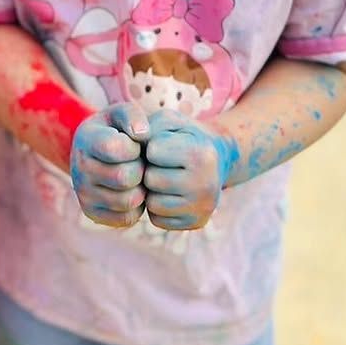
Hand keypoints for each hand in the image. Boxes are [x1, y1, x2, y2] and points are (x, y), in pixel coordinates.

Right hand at [69, 103, 149, 228]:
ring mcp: (83, 194)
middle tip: (139, 163)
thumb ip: (133, 115)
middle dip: (140, 169)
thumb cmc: (114, 130)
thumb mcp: (121, 113)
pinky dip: (136, 207)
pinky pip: (126, 218)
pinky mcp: (92, 213)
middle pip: (125, 178)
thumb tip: (142, 135)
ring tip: (136, 176)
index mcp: (85, 140)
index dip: (134, 147)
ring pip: (128, 201)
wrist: (95, 152)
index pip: (116, 149)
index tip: (134, 144)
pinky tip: (131, 190)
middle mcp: (78, 169)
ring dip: (140, 189)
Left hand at [142, 111, 238, 230]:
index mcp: (201, 154)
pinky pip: (158, 219)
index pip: (153, 152)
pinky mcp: (196, 223)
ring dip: (152, 190)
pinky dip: (158, 206)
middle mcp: (206, 184)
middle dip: (151, 169)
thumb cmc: (183, 136)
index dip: (152, 146)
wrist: (215, 159)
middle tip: (164, 164)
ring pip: (152, 203)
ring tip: (167, 177)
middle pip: (151, 180)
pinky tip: (170, 193)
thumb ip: (147, 126)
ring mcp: (203, 208)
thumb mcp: (168, 121)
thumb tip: (130, 145)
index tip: (164, 145)